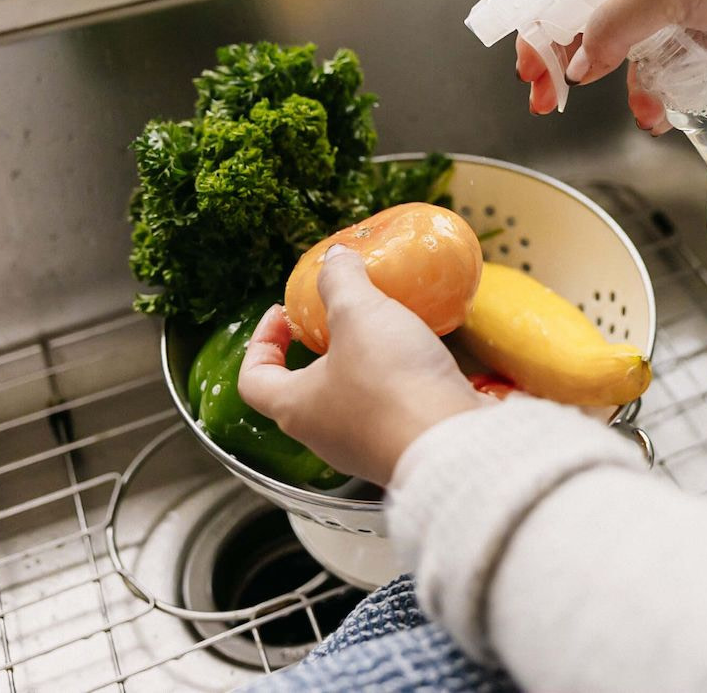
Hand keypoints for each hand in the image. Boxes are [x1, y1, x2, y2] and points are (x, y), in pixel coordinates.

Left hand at [238, 245, 490, 484]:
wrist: (453, 442)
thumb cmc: (391, 383)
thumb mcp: (359, 314)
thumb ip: (341, 282)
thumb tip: (334, 258)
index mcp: (295, 408)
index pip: (253, 380)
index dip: (261, 342)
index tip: (284, 313)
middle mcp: (323, 436)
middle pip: (304, 389)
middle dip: (319, 350)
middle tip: (339, 318)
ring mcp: (364, 448)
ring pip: (350, 401)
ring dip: (362, 365)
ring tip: (386, 331)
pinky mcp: (403, 448)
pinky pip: (390, 410)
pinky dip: (397, 382)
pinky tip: (419, 357)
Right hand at [515, 0, 706, 132]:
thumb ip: (615, 23)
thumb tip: (578, 65)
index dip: (542, 27)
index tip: (529, 67)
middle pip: (592, 28)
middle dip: (569, 67)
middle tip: (548, 101)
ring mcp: (682, 16)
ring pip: (632, 61)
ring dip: (629, 89)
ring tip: (641, 111)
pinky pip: (670, 78)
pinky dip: (662, 97)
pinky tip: (663, 112)